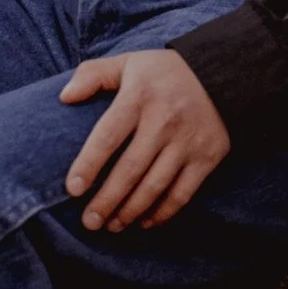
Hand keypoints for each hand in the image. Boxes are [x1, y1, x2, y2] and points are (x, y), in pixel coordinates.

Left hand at [60, 46, 230, 229]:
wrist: (223, 74)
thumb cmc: (164, 72)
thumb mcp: (129, 62)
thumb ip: (93, 74)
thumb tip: (64, 97)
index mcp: (139, 96)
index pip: (108, 136)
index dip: (88, 165)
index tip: (73, 190)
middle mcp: (164, 121)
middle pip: (130, 169)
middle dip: (107, 200)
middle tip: (89, 222)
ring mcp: (188, 142)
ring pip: (155, 187)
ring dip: (131, 211)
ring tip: (112, 226)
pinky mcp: (207, 157)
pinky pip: (182, 193)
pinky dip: (162, 213)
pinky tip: (144, 222)